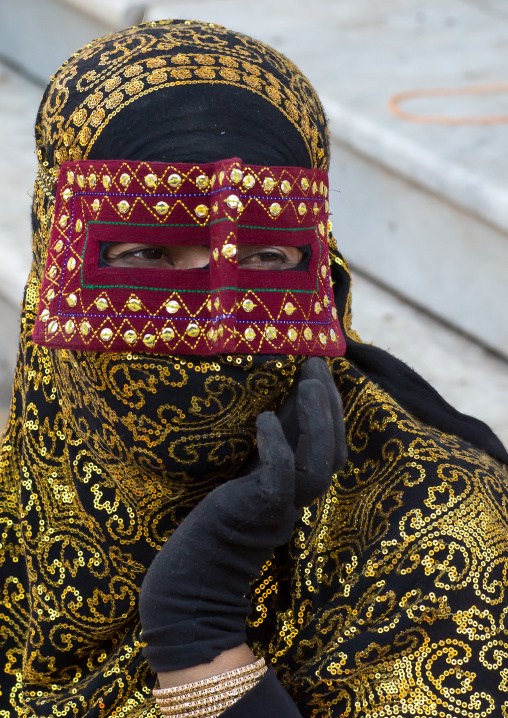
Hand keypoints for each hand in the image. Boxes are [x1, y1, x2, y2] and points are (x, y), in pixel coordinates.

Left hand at [139, 358, 346, 673]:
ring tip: (308, 380)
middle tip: (319, 364)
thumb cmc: (210, 529)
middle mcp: (295, 501)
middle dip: (330, 406)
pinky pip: (278, 478)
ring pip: (318, 465)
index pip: (329, 448)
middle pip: (333, 452)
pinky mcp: (256, 515)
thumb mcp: (243, 482)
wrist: (189, 584)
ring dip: (317, 420)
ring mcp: (279, 510)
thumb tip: (270, 410)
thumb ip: (260, 455)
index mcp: (294, 492)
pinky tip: (264, 420)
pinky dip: (276, 446)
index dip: (331, 411)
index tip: (321, 371)